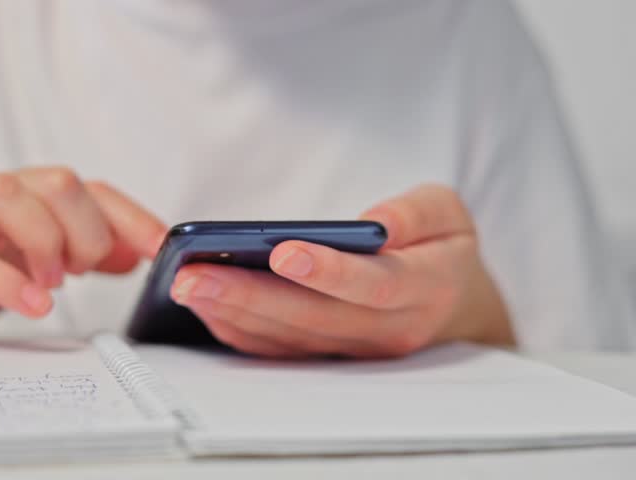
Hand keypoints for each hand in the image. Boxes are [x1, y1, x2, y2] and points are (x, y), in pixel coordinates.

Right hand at [0, 167, 164, 337]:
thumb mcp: (27, 265)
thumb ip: (77, 253)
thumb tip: (131, 251)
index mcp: (24, 198)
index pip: (91, 190)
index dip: (132, 217)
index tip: (161, 250)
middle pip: (61, 183)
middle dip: (89, 231)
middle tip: (83, 272)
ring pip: (15, 198)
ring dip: (49, 243)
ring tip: (53, 285)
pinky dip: (10, 282)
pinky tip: (35, 304)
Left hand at [171, 184, 513, 357]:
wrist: (450, 302)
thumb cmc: (439, 247)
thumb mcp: (448, 213)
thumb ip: (418, 213)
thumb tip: (378, 224)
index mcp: (426, 288)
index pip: (376, 284)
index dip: (328, 271)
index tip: (281, 251)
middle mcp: (389, 329)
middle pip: (315, 319)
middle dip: (251, 296)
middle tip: (196, 274)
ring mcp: (355, 351)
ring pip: (289, 340)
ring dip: (234, 314)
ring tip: (185, 284)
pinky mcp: (327, 356)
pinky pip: (278, 350)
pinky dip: (237, 330)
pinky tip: (202, 304)